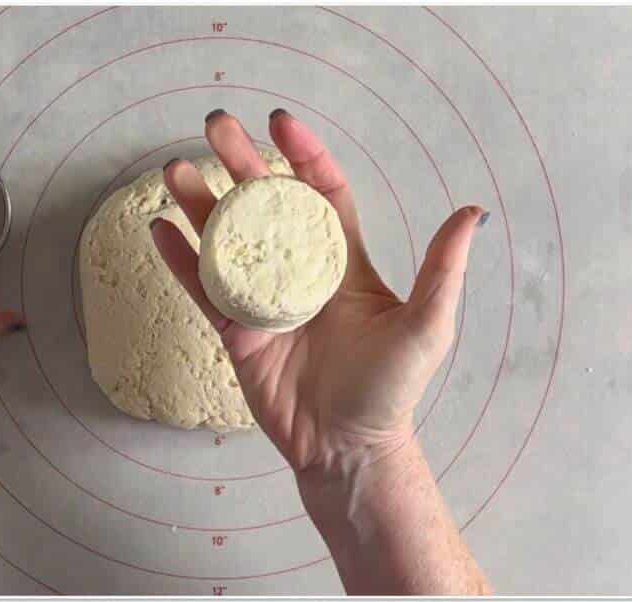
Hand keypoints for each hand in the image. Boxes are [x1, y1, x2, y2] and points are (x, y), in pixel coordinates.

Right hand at [151, 109, 484, 480]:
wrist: (347, 448)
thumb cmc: (390, 392)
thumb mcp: (426, 327)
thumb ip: (442, 271)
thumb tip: (471, 212)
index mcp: (344, 264)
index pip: (321, 193)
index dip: (302, 156)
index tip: (281, 123)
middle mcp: (301, 275)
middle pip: (265, 206)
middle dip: (240, 164)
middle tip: (216, 126)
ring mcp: (264, 303)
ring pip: (226, 241)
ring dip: (200, 204)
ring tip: (175, 169)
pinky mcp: (236, 335)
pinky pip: (202, 290)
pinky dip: (180, 260)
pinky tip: (160, 228)